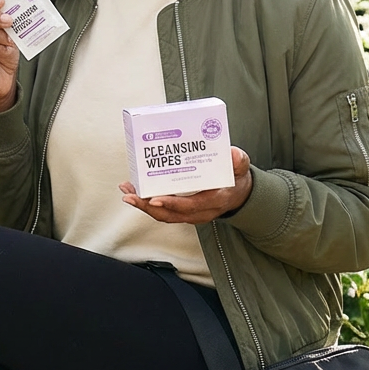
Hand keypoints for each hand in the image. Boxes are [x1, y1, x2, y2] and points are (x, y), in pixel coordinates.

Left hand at [119, 147, 252, 224]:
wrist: (239, 193)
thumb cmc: (236, 178)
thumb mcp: (241, 168)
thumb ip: (238, 161)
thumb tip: (233, 154)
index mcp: (214, 200)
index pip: (191, 206)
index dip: (172, 204)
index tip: (154, 199)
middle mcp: (201, 211)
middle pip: (171, 215)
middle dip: (148, 207)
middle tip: (130, 195)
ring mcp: (191, 213)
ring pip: (164, 215)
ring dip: (144, 206)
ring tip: (127, 192)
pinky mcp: (183, 211)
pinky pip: (164, 211)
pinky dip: (148, 203)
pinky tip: (135, 191)